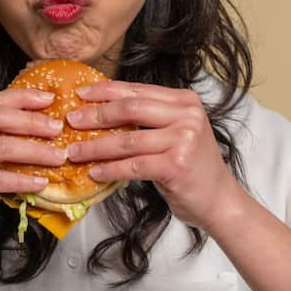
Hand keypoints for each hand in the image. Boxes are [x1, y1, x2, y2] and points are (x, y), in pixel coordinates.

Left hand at [64, 81, 244, 232]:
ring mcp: (183, 140)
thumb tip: (102, 110)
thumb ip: (149, 118)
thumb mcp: (176, 132)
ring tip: (74, 152)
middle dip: (96, 115)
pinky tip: (94, 172)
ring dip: (95, 147)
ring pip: (127, 140)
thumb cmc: (192, 167)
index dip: (105, 91)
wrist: (219, 200)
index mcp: (185, 101)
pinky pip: (132, 165)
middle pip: (130, 109)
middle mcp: (187, 116)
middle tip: (71, 121)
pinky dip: (109, 169)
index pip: (137, 91)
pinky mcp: (176, 166)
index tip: (80, 95)